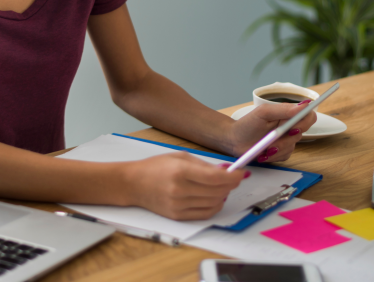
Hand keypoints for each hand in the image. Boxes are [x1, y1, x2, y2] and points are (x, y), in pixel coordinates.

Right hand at [124, 152, 248, 219]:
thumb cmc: (155, 167)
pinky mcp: (178, 216)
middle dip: (230, 185)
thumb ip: (204, 165)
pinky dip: (214, 206)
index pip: (216, 178)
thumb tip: (227, 170)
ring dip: (223, 195)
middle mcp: (180, 190)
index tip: (240, 173)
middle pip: (218, 191)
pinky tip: (215, 198)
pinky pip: (205, 214)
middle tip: (233, 178)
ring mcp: (178, 206)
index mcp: (181, 172)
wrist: (132, 184)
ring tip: (222, 187)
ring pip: (214, 204)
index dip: (233, 177)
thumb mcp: (180, 157)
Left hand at [227, 101, 316, 162]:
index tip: (294, 127)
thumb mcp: (263, 113)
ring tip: (263, 147)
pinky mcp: (281, 152)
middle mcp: (289, 126)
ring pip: (292, 146)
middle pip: (301, 133)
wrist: (234, 141)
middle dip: (285, 138)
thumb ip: (283, 109)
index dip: (306, 122)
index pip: (308, 116)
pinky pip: (285, 155)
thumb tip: (303, 105)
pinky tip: (264, 153)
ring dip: (277, 148)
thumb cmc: (247, 124)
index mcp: (287, 114)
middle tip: (273, 140)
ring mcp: (286, 140)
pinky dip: (274, 156)